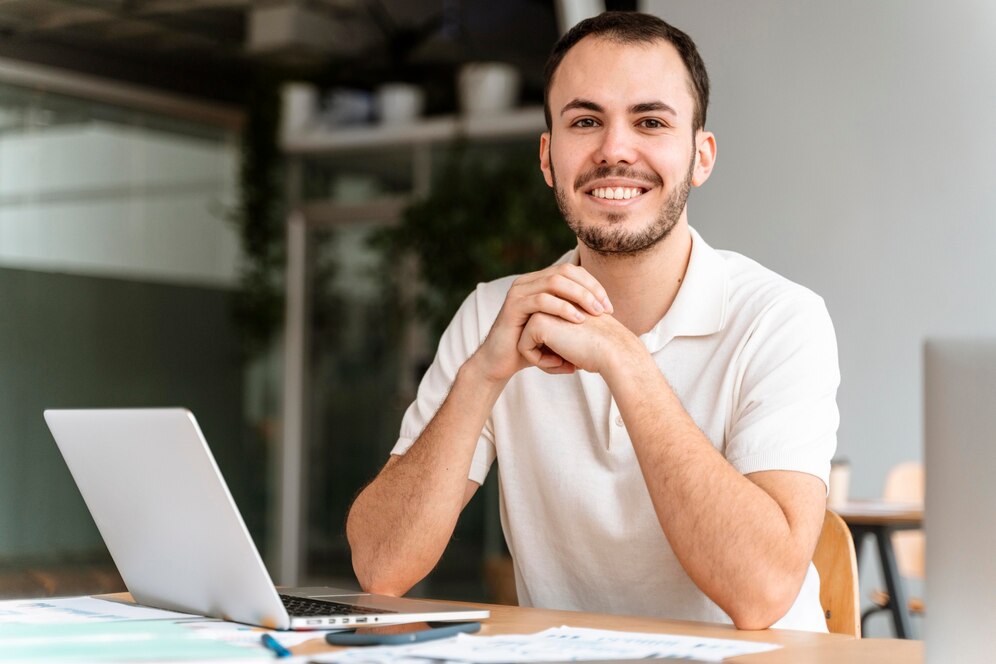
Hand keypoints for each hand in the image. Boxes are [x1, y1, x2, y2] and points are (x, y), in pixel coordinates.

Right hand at [471, 264, 612, 382]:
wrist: (501, 362)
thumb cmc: (533, 347)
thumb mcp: (558, 328)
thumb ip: (576, 315)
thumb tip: (606, 311)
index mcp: (540, 282)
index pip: (572, 271)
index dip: (593, 285)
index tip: (609, 307)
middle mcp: (528, 281)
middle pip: (565, 272)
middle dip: (589, 289)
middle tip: (604, 310)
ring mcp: (519, 291)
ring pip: (555, 282)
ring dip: (579, 296)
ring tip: (595, 314)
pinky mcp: (513, 305)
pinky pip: (541, 300)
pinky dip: (562, 308)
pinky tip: (577, 320)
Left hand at [517, 311, 638, 375]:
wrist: (614, 351)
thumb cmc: (600, 349)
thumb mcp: (577, 335)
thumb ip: (558, 333)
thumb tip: (538, 345)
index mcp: (561, 300)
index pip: (544, 332)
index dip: (556, 351)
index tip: (576, 357)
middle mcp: (551, 299)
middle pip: (534, 335)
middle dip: (548, 354)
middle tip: (571, 362)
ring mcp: (543, 308)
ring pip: (526, 341)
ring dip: (543, 358)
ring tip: (566, 363)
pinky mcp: (537, 321)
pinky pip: (524, 348)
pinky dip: (540, 361)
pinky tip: (562, 362)